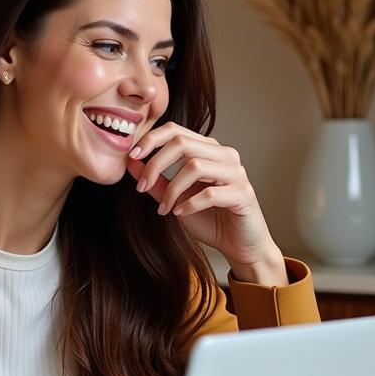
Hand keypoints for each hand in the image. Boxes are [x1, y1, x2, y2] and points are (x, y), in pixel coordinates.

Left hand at [126, 122, 287, 284]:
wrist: (238, 244)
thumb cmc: (208, 218)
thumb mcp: (174, 198)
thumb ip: (155, 181)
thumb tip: (130, 162)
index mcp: (208, 149)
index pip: (176, 130)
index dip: (151, 140)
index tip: (132, 156)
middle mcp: (224, 155)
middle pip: (182, 143)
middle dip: (156, 164)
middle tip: (141, 186)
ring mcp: (236, 173)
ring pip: (195, 166)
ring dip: (172, 189)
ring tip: (164, 207)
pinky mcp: (244, 194)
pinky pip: (211, 193)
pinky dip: (190, 204)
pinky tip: (180, 213)